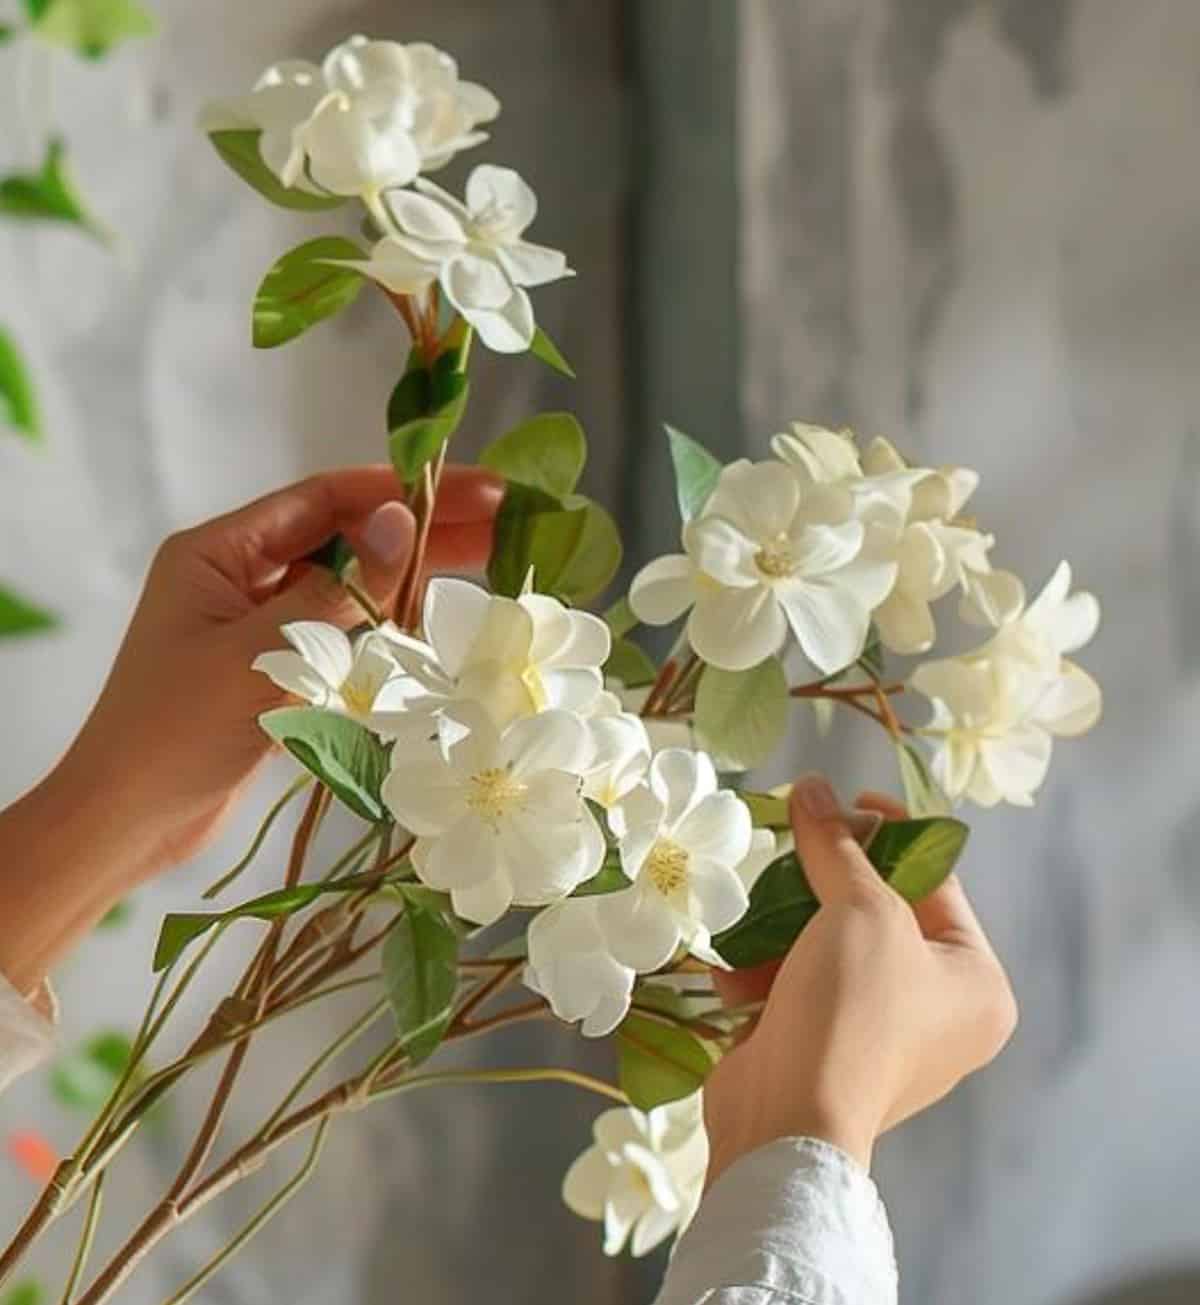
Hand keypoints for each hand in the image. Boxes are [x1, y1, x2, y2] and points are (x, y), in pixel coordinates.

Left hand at [0, 465, 500, 991]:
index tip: (476, 489)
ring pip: (349, 586)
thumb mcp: (260, 653)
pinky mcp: (275, 669)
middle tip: (503, 519)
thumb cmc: (175, 732)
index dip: (403, 489)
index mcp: (220, 552)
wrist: (127, 823)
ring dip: (410, 575)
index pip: (325, 500)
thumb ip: (335, 591)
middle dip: (421, 527)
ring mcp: (258, 624)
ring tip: (487, 560)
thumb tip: (400, 520)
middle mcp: (241, 576)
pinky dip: (385, 627)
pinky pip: (341, 633)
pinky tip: (434, 622)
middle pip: (345, 538)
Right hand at [702, 774, 1017, 1184]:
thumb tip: (812, 786)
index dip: (891, 832)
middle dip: (822, 882)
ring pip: (832, 948)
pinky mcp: (827, 1052)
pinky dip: (767, 973)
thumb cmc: (853, 1010)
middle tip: (791, 846)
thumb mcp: (858, 910)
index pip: (938, 882)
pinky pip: (802, 987)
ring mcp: (884, 1038)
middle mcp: (941, 1015)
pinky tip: (733, 971)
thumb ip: (835, 845)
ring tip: (752, 912)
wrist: (787, 1121)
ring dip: (784, 928)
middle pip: (879, 912)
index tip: (845, 802)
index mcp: (977, 983)